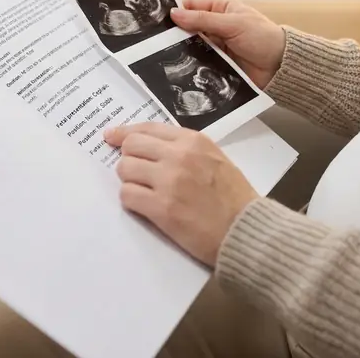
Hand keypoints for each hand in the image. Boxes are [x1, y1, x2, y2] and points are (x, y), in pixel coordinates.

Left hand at [105, 123, 258, 266]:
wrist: (246, 231)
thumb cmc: (235, 198)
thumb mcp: (215, 159)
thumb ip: (185, 149)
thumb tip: (150, 147)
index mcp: (193, 141)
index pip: (148, 128)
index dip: (126, 132)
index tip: (112, 136)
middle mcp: (179, 156)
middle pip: (131, 146)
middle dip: (128, 158)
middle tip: (134, 172)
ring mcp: (169, 181)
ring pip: (125, 170)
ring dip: (129, 181)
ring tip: (144, 192)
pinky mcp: (161, 208)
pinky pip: (127, 196)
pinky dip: (131, 201)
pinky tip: (144, 207)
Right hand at [171, 0, 285, 88]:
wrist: (282, 67)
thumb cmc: (264, 38)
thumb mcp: (233, 24)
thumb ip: (203, 20)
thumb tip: (175, 13)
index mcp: (223, 10)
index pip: (194, 6)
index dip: (178, 10)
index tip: (161, 16)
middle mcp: (218, 27)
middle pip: (191, 28)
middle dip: (177, 32)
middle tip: (157, 37)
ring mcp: (218, 47)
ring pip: (194, 46)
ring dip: (183, 50)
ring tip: (165, 53)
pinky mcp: (219, 65)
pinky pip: (201, 63)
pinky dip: (192, 64)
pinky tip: (180, 67)